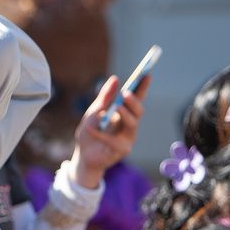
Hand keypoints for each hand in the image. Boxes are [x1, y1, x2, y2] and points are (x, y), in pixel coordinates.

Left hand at [71, 74, 146, 188]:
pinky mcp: (122, 150)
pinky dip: (101, 134)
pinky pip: (114, 140)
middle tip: (126, 93)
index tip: (147, 74)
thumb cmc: (90, 133)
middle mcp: (129, 124)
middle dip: (134, 102)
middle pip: (139, 111)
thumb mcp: (93, 112)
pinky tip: (90, 128)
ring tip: (117, 107)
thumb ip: (104, 97)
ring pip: (132, 124)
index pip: (136, 98)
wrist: (82, 155)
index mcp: (124, 113)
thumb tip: (115, 78)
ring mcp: (128, 137)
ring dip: (125, 115)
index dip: (142, 87)